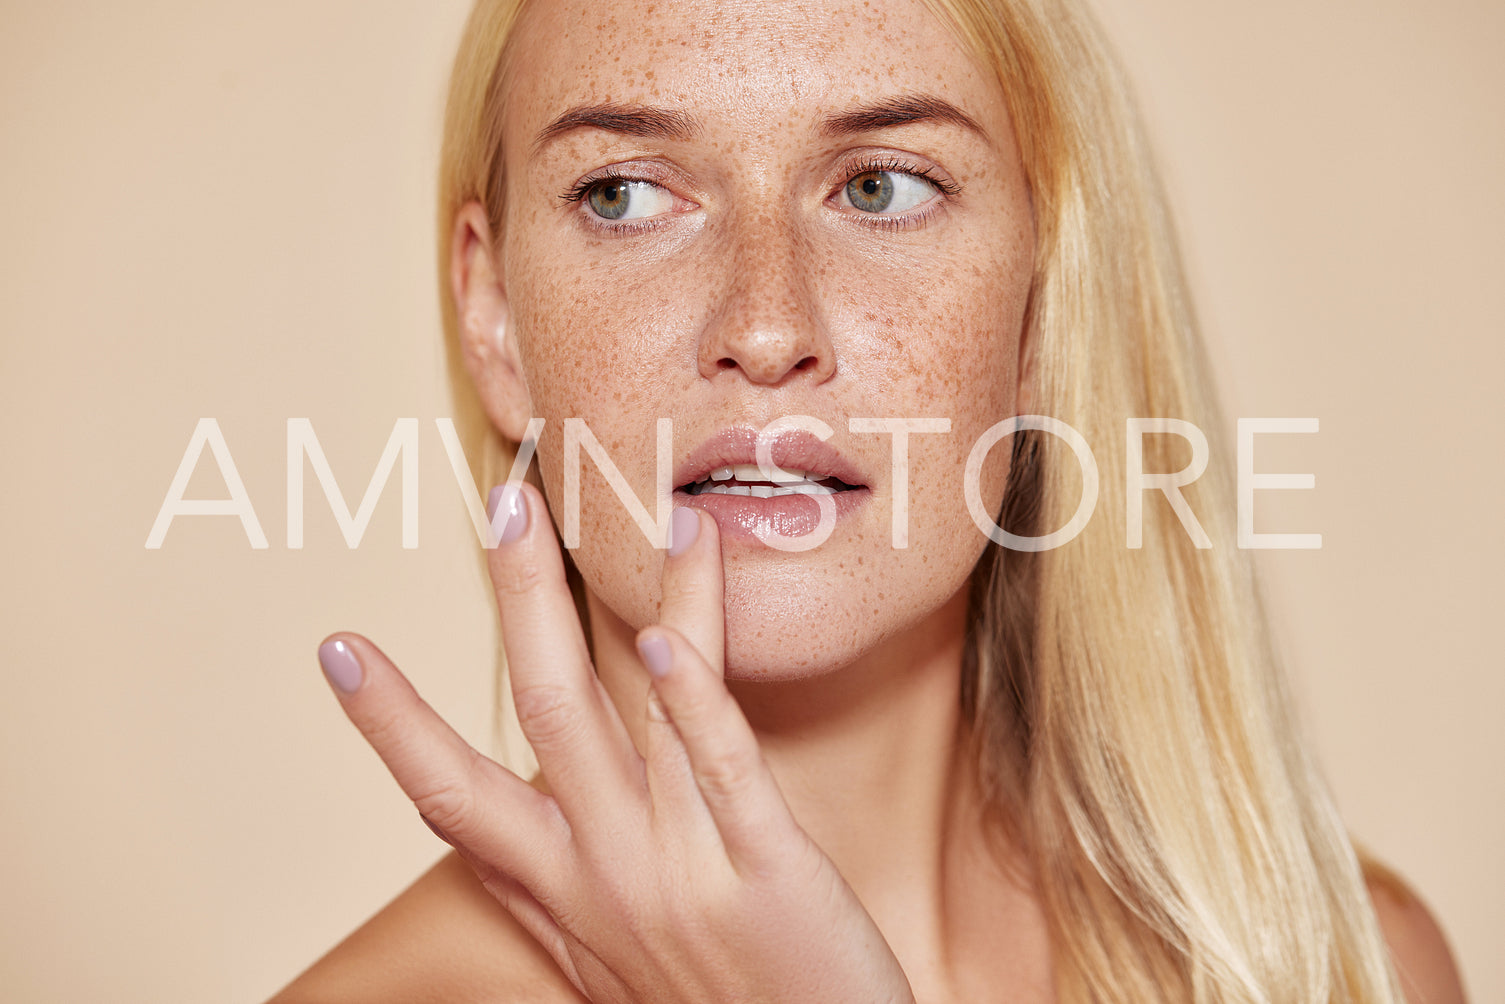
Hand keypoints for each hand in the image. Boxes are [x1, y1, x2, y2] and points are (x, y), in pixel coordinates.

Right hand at [315, 482, 915, 1003]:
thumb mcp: (605, 963)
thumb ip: (548, 895)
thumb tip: (485, 845)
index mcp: (565, 891)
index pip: (454, 796)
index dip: (389, 724)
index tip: (336, 649)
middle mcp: (606, 871)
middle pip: (535, 716)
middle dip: (513, 603)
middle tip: (500, 498)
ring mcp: (681, 867)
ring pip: (619, 717)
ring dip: (601, 607)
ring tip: (602, 511)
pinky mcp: (765, 870)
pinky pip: (720, 769)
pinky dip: (690, 698)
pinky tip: (665, 637)